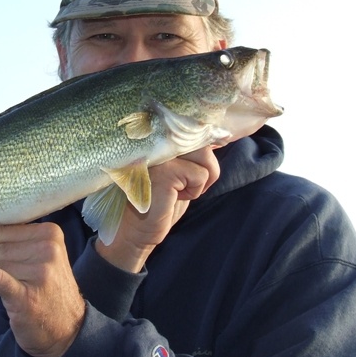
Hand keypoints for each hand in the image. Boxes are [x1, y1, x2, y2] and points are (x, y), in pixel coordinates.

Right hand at [96, 147, 219, 272]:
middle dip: (206, 167)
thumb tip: (219, 137)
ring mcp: (158, 154)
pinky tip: (173, 197)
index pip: (192, 127)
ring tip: (179, 190)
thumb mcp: (178, 171)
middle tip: (186, 185)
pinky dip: (194, 191)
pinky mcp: (165, 171)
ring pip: (205, 156)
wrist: (136, 229)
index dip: (203, 144)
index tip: (193, 166)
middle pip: (202, 139)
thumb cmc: (159, 200)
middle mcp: (154, 140)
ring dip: (200, 179)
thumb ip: (191, 152)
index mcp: (156, 137)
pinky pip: (200, 175)